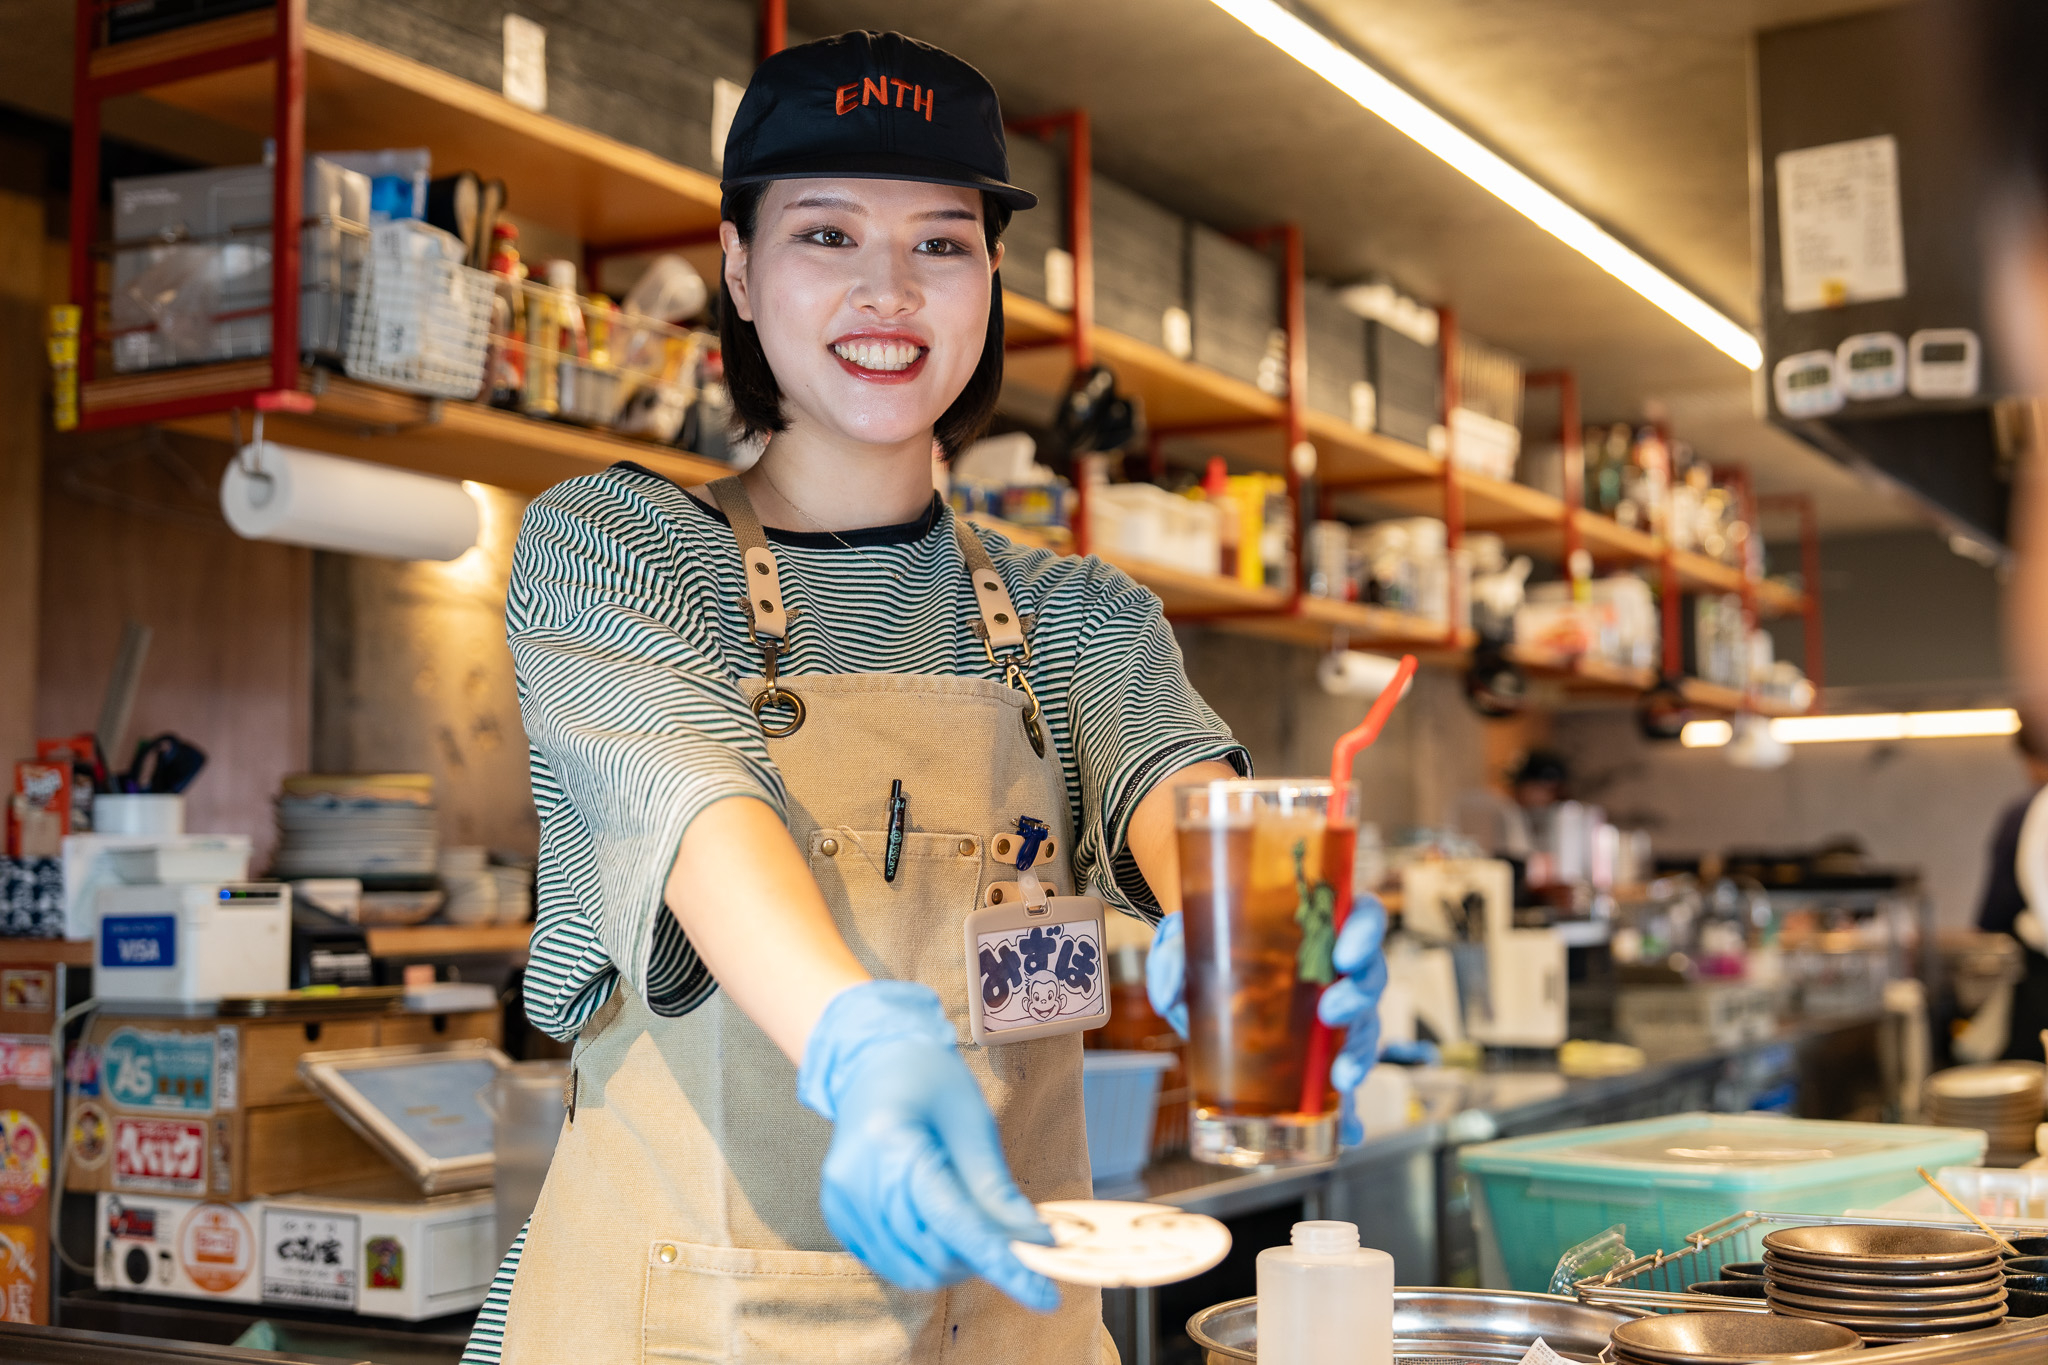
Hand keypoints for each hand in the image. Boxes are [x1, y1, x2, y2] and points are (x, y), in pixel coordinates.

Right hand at [796, 980, 1056, 1310]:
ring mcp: (841, 1203)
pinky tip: (939, 1223)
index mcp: (892, 1145)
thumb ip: (997, 1189)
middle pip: (934, 1253)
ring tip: (972, 1222)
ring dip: (955, 1263)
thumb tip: (1036, 1240)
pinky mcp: (839, 1218)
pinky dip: (926, 1257)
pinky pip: (892, 1263)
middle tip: (1013, 1236)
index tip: (1045, 1296)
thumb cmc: (929, 1083)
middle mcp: (857, 1180)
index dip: (1003, 1263)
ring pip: (913, 1270)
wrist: (873, 1065)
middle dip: (982, 1258)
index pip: (953, 1222)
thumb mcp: (973, 1124)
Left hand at [1149, 899, 1389, 1142]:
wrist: (1198, 989)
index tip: (1345, 953)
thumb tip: (1168, 994)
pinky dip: (1353, 1112)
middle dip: (1360, 996)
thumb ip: (1172, 957)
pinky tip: (1351, 1132)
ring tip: (1341, 1077)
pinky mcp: (1321, 1060)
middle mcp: (1332, 970)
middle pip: (1371, 975)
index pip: (1360, 915)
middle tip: (1330, 1011)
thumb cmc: (1204, 954)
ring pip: (1365, 1029)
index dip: (1365, 930)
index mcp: (1311, 928)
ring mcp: (1332, 1017)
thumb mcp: (1182, 944)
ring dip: (1360, 1053)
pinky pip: (1347, 1086)